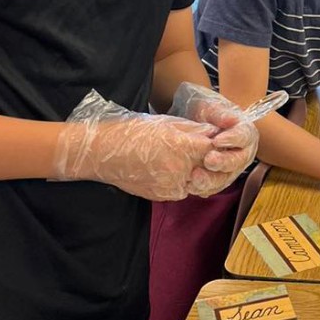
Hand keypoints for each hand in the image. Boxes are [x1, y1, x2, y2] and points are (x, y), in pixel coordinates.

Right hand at [53, 91, 221, 200]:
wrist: (103, 153)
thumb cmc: (131, 132)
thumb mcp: (164, 123)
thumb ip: (191, 129)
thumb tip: (213, 131)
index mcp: (180, 146)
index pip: (213, 148)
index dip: (215, 143)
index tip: (213, 139)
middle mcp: (178, 168)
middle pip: (209, 167)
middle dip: (208, 159)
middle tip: (200, 151)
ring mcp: (170, 185)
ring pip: (197, 181)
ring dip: (196, 172)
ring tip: (180, 158)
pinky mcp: (162, 196)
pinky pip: (181, 190)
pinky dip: (181, 181)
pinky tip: (169, 169)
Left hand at [168, 82, 258, 183]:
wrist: (195, 124)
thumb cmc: (206, 112)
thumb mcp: (211, 106)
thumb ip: (220, 114)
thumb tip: (230, 119)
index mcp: (245, 133)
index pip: (244, 136)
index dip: (232, 139)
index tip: (216, 140)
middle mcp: (242, 154)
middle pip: (237, 162)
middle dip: (223, 163)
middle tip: (208, 160)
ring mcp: (230, 169)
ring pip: (225, 179)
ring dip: (210, 180)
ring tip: (194, 177)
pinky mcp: (218, 180)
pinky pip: (212, 188)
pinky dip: (201, 188)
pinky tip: (190, 185)